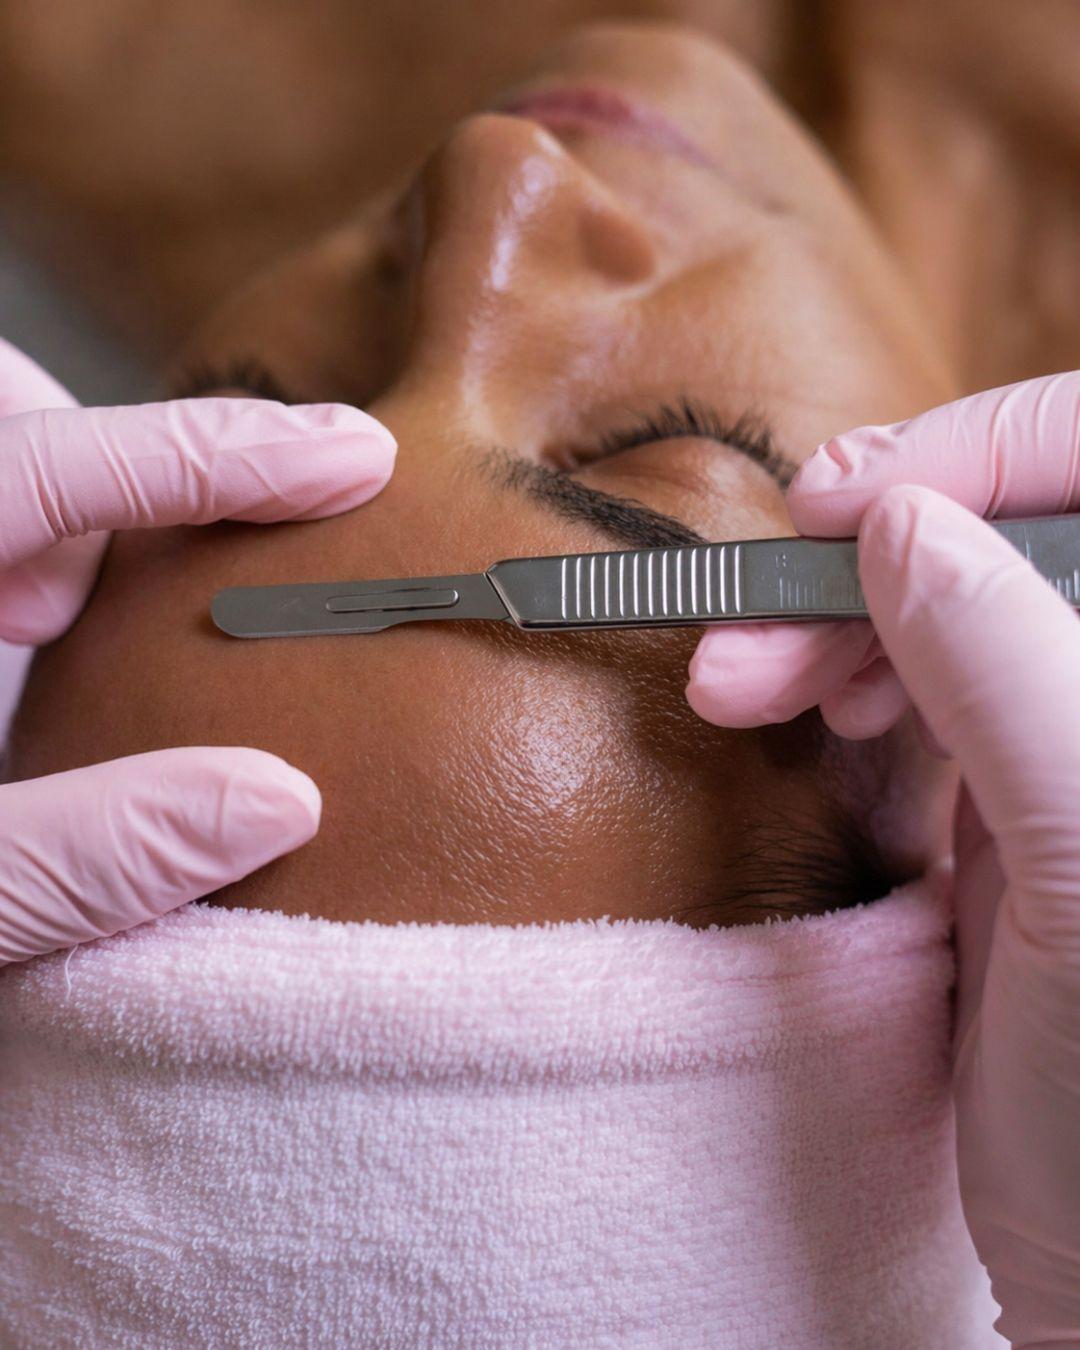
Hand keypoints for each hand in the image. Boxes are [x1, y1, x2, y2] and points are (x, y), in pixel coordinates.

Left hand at [0, 339, 395, 964]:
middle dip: (93, 464)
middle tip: (84, 605)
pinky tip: (15, 633)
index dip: (212, 458)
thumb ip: (80, 856)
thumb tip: (280, 801)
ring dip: (49, 506)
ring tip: (47, 623)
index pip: (43, 471)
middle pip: (3, 421)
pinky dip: (18, 542)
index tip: (348, 455)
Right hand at [688, 371, 1079, 1344]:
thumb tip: (910, 527)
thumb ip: (1013, 676)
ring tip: (742, 683)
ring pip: (942, 611)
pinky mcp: (1012, 793)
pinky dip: (841, 687)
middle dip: (870, 562)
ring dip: (830, 630)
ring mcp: (1069, 736)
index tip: (849, 504)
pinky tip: (798, 714)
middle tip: (757, 622)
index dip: (983, 456)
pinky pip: (915, 690)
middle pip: (1005, 540)